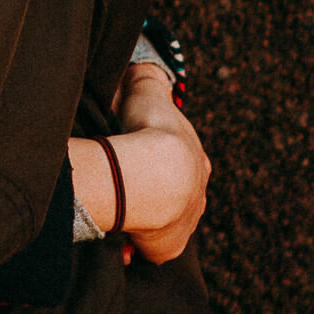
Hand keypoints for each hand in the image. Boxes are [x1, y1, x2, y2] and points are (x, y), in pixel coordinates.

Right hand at [111, 63, 211, 264]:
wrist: (155, 172)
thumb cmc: (151, 129)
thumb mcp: (148, 91)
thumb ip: (147, 78)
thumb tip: (142, 66)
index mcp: (197, 160)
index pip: (182, 160)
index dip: (162, 158)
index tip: (142, 156)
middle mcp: (198, 195)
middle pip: (177, 195)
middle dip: (156, 192)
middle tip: (128, 185)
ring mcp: (186, 223)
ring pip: (165, 221)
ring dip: (146, 217)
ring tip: (120, 210)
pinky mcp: (168, 247)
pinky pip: (148, 247)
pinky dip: (133, 242)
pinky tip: (116, 235)